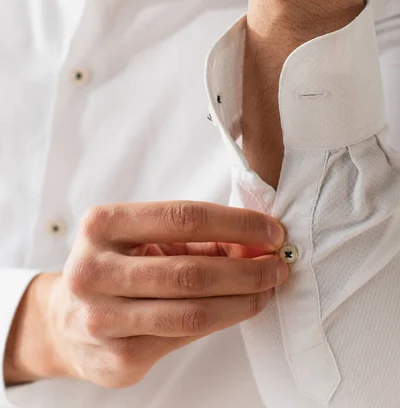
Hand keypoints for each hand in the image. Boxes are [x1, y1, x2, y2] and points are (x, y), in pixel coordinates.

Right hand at [6, 202, 287, 387]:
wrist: (64, 320)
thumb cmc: (116, 266)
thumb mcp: (144, 237)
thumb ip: (196, 238)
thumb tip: (258, 242)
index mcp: (102, 225)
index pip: (183, 217)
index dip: (236, 224)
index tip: (271, 231)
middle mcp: (94, 271)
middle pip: (191, 271)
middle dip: (248, 268)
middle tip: (278, 264)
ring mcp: (102, 318)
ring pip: (193, 311)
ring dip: (243, 299)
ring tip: (267, 287)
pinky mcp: (117, 358)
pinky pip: (185, 338)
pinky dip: (223, 320)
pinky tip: (239, 308)